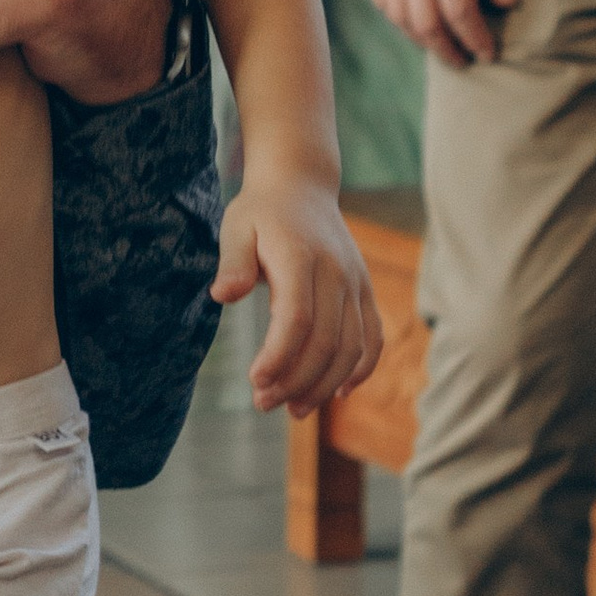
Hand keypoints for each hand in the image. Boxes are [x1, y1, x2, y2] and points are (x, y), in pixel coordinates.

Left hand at [213, 173, 382, 416]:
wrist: (302, 186)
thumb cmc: (260, 211)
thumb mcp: (236, 226)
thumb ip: (232, 261)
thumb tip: (222, 295)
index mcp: (300, 256)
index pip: (297, 316)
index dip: (279, 354)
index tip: (255, 381)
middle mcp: (336, 272)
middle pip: (325, 339)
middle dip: (296, 379)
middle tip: (264, 403)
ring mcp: (356, 283)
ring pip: (351, 346)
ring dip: (325, 384)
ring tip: (294, 409)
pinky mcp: (365, 291)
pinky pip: (373, 336)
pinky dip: (362, 368)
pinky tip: (340, 393)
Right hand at [364, 0, 516, 66]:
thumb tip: (507, 4)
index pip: (462, 12)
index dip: (476, 38)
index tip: (488, 52)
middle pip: (429, 24)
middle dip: (449, 50)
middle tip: (465, 61)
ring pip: (402, 19)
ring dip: (423, 41)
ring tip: (441, 48)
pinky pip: (383, 3)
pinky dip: (399, 21)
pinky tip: (414, 26)